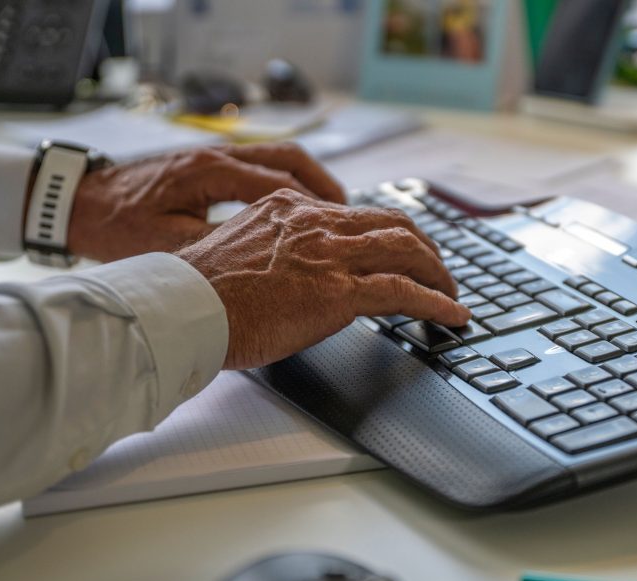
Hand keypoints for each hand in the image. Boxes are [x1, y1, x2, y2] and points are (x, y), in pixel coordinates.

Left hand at [66, 142, 344, 261]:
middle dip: (327, 189)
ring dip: (311, 184)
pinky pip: (263, 169)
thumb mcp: (167, 249)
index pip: (281, 184)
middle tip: (352, 220)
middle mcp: (218, 156)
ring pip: (280, 160)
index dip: (318, 208)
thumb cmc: (115, 226)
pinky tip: (297, 212)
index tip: (342, 231)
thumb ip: (217, 253)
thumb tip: (262, 271)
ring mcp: (215, 157)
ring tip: (334, 215)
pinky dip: (289, 186)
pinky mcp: (210, 167)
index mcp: (210, 172)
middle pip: (291, 161)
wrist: (78, 203)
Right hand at [177, 189, 471, 368]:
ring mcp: (330, 256)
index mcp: (291, 209)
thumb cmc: (198, 293)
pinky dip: (436, 302)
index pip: (357, 214)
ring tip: (453, 294)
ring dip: (438, 273)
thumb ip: (274, 251)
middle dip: (425, 249)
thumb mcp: (240, 252)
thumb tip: (292, 274)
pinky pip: (403, 292)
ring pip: (407, 251)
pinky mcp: (337, 292)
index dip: (390, 233)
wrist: (182, 309)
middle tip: (439, 271)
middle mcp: (316, 224)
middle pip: (393, 225)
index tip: (404, 251)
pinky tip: (453, 314)